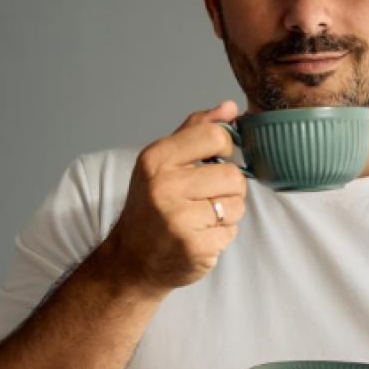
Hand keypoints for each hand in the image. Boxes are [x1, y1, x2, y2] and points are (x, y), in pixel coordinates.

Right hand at [99, 100, 247, 295]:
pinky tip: (199, 236)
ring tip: (201, 217)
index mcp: (156, 159)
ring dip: (227, 212)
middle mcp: (164, 187)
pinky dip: (221, 235)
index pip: (215, 136)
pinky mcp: (194, 247)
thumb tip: (230, 107)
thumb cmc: (150, 205)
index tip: (214, 159)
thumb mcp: (162, 161)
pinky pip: (231, 231)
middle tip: (206, 197)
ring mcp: (179, 220)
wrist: (131, 260)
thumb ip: (196, 130)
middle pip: (233, 175)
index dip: (225, 147)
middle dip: (228, 187)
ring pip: (237, 204)